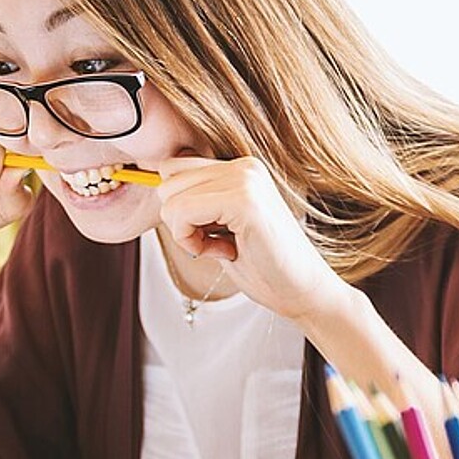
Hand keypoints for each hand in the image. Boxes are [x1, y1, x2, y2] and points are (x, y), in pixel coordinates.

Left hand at [155, 156, 351, 322]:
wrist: (303, 292)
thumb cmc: (263, 266)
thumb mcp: (222, 226)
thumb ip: (197, 202)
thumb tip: (155, 185)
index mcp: (241, 168)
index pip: (174, 168)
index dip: (179, 208)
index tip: (208, 233)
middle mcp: (244, 166)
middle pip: (167, 180)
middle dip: (180, 220)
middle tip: (217, 242)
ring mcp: (246, 179)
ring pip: (170, 198)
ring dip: (186, 233)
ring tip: (224, 246)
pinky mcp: (244, 200)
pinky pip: (182, 213)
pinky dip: (191, 241)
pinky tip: (225, 252)